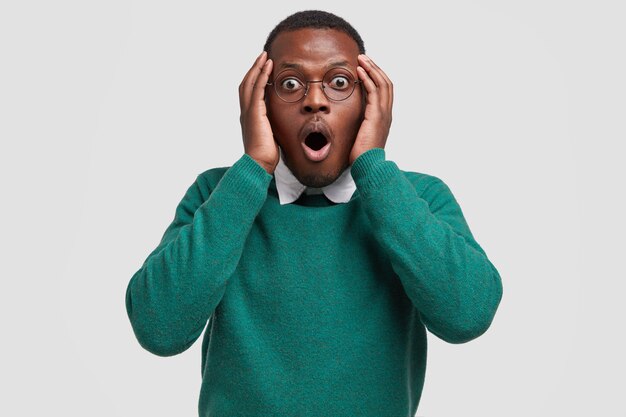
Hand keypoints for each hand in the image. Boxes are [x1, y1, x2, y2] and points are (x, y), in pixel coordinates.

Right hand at [239, 51, 278, 173]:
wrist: (259, 164)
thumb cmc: (266, 156)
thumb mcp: (270, 136)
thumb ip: (272, 126)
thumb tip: (281, 125)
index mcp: (249, 117)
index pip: (249, 93)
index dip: (255, 79)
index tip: (263, 69)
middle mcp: (245, 112)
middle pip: (246, 83)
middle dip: (254, 69)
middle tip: (263, 57)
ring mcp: (248, 112)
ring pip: (249, 83)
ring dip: (257, 68)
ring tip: (265, 57)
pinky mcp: (254, 113)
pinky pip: (257, 89)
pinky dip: (261, 76)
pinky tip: (268, 67)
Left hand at [349, 54, 393, 164]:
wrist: (367, 165)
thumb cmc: (361, 156)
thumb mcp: (360, 135)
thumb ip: (359, 124)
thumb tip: (350, 121)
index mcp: (384, 118)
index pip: (384, 91)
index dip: (376, 77)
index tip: (365, 68)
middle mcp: (387, 113)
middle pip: (386, 83)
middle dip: (375, 68)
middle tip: (364, 58)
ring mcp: (384, 114)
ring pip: (382, 84)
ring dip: (372, 69)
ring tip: (362, 59)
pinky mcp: (377, 116)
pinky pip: (374, 92)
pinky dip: (368, 79)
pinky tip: (359, 72)